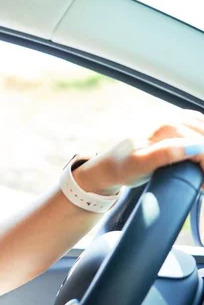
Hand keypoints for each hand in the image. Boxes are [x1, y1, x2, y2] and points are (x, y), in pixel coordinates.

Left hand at [73, 109, 203, 194]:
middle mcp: (170, 119)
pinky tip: (200, 150)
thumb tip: (195, 147)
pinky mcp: (173, 123)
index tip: (203, 185)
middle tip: (203, 181)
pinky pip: (198, 124)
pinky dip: (202, 134)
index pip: (201, 145)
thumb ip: (166, 154)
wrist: (110, 165)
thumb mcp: (141, 165)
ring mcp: (172, 119)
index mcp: (165, 127)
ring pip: (203, 128)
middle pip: (203, 136)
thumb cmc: (123, 167)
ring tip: (201, 169)